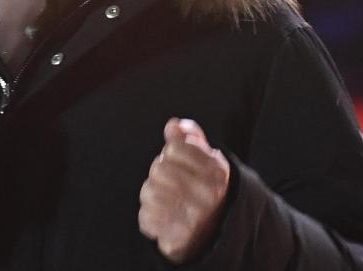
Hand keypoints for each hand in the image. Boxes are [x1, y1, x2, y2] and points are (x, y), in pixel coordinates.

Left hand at [138, 118, 230, 263]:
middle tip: (170, 183)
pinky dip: (149, 216)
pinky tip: (162, 216)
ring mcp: (193, 218)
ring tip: (165, 199)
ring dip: (151, 194)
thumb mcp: (206, 159)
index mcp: (216, 172)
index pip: (174, 148)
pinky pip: (146, 217)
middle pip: (158, 170)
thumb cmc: (205, 188)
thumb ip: (190, 138)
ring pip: (149, 192)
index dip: (171, 153)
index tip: (179, 163)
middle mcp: (207, 195)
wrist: (216, 233)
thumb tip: (173, 125)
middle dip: (159, 174)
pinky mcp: (177, 238)